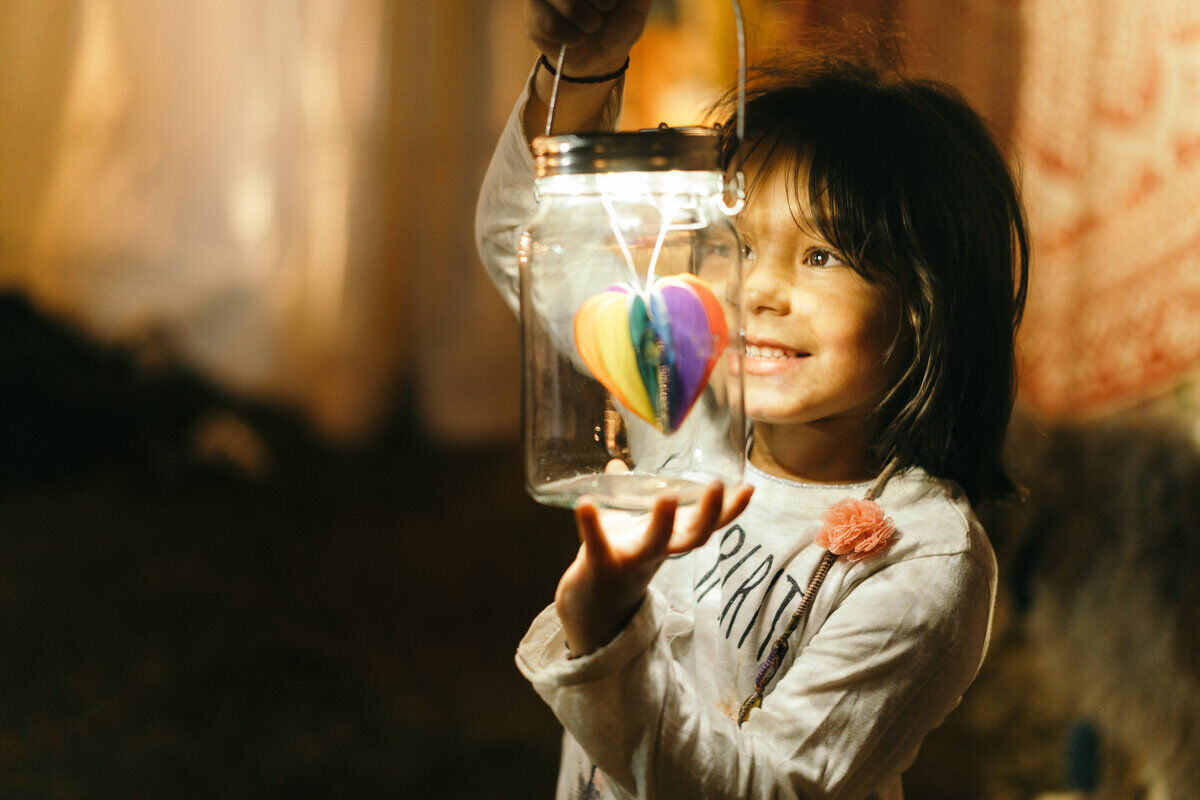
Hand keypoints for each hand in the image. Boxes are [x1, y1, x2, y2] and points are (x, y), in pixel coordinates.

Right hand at [525, 0, 651, 77]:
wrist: (601, 58)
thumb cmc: (618, 24)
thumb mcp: (635, 4)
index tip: (612, 3)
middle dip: (601, 4)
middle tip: (603, 11)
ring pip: (568, 4)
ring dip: (587, 23)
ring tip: (590, 27)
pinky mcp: (532, 17)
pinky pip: (550, 25)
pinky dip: (571, 38)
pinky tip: (575, 38)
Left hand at [556, 481, 753, 656]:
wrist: (591, 605)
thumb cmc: (615, 557)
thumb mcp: (625, 524)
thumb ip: (625, 495)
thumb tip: (617, 465)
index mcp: (670, 539)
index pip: (707, 524)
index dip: (730, 510)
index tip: (749, 489)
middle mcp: (658, 551)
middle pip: (693, 537)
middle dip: (708, 515)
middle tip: (717, 487)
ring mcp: (631, 559)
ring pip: (654, 545)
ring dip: (662, 523)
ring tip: (666, 497)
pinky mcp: (600, 565)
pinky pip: (598, 544)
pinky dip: (591, 524)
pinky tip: (585, 504)